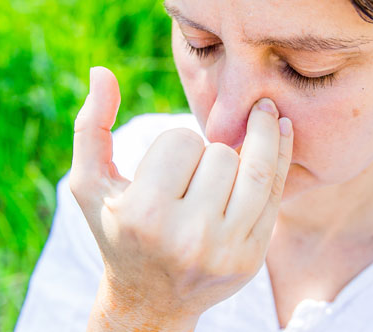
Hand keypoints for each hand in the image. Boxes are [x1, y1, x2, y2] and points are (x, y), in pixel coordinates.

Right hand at [70, 66, 293, 330]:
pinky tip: (282, 131)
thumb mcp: (90, 185)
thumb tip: (102, 72)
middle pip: (220, 154)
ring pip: (256, 169)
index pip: (180, 141)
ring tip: (263, 116)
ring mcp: (225, 251)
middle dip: (209, 150)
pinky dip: (281, 156)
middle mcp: (187, 237)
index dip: (175, 143)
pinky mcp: (251, 259)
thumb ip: (90, 127)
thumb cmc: (117, 233)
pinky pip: (276, 195)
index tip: (168, 162)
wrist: (150, 300)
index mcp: (144, 215)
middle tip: (197, 169)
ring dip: (258, 139)